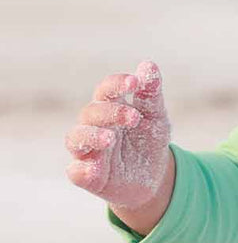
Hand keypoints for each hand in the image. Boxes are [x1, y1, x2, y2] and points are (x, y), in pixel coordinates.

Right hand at [64, 60, 172, 209]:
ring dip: (91, 136)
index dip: (116, 84)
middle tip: (134, 117)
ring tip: (109, 138)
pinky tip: (93, 168)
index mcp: (109, 108)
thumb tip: (148, 65)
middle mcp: (93, 127)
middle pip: (91, 113)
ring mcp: (88, 151)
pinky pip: (76, 171)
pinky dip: (82, 169)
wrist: (155, 178)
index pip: (105, 91)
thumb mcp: (155, 118)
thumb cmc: (149, 142)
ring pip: (76, 138)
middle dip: (111, 113)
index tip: (134, 82)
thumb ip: (150, 95)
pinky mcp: (88, 176)